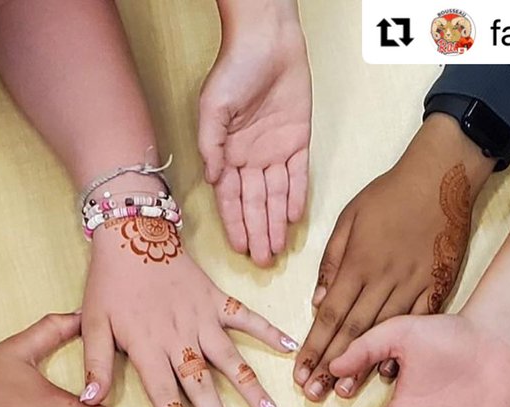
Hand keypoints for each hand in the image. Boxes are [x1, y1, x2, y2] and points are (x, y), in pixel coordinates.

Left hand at [79, 227, 295, 406]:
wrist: (131, 232)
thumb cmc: (109, 282)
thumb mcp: (91, 323)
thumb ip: (95, 364)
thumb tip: (90, 402)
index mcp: (148, 347)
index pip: (164, 395)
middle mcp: (180, 337)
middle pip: (202, 386)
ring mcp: (202, 318)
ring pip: (230, 359)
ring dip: (251, 388)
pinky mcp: (216, 300)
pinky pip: (245, 317)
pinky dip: (268, 331)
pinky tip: (289, 348)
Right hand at [198, 12, 310, 264]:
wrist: (266, 40)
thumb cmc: (233, 68)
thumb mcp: (212, 107)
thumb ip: (211, 145)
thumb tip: (211, 179)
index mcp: (227, 154)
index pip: (230, 199)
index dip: (235, 224)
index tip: (240, 248)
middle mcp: (250, 159)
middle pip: (254, 204)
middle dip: (258, 233)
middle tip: (262, 262)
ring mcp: (274, 152)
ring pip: (275, 196)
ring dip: (276, 223)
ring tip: (277, 250)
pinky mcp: (298, 141)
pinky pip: (298, 175)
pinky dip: (296, 196)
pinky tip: (293, 218)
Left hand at [294, 115, 491, 401]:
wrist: (443, 175)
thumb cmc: (391, 194)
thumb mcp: (349, 218)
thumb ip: (332, 261)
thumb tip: (319, 302)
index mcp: (358, 264)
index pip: (329, 315)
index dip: (313, 348)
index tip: (301, 374)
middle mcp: (383, 280)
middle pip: (351, 331)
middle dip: (330, 366)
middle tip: (314, 395)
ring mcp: (412, 286)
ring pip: (381, 334)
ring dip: (360, 366)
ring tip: (343, 392)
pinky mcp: (436, 286)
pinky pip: (415, 325)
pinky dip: (402, 348)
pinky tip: (387, 371)